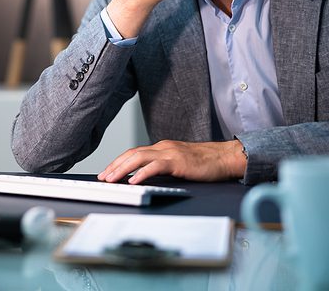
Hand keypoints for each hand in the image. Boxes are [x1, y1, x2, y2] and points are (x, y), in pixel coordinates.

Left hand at [97, 139, 246, 183]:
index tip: (107, 172)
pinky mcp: (178, 161)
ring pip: (139, 157)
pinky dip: (143, 173)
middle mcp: (163, 147)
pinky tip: (134, 181)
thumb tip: (145, 178)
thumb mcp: (178, 163)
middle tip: (103, 177)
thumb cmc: (205, 163)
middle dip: (115, 165)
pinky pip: (156, 166)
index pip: (134, 153)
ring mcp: (170, 153)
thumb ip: (163, 167)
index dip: (118, 162)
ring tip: (112, 179)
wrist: (225, 157)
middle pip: (132, 153)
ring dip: (123, 169)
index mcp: (162, 148)